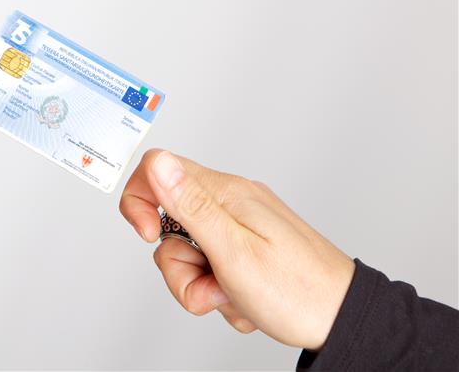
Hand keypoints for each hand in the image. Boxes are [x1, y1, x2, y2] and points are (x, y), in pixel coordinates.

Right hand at [120, 149, 354, 350]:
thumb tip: (159, 162)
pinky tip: (243, 299)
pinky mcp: (246, 246)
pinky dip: (219, 289)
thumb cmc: (297, 291)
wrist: (342, 319)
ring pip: (187, 250)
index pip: (158, 168)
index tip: (149, 236)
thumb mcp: (234, 252)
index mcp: (225, 193)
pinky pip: (210, 266)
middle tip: (210, 281)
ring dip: (200, 283)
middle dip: (178, 264)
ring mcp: (239, 224)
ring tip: (232, 295)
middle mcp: (231, 201)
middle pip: (169, 222)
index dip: (139, 201)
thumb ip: (191, 206)